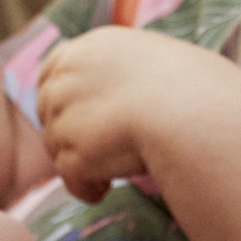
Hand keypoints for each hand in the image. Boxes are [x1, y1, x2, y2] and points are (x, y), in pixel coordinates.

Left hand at [33, 25, 183, 203]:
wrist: (189, 110)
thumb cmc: (191, 85)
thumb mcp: (151, 56)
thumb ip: (123, 69)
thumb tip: (122, 89)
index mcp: (87, 49)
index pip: (52, 72)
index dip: (63, 100)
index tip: (80, 118)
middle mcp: (67, 78)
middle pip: (49, 112)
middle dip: (69, 133)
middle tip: (98, 150)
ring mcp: (66, 116)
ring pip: (58, 147)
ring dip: (80, 161)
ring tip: (107, 174)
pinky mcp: (73, 152)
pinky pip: (69, 177)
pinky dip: (84, 188)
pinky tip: (103, 192)